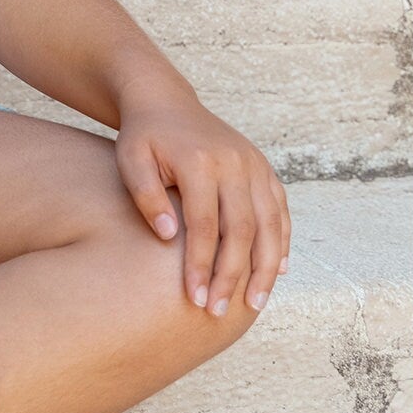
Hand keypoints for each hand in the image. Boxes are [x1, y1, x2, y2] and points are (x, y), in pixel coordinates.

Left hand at [116, 96, 289, 316]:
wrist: (166, 101)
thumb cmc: (143, 137)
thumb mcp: (130, 160)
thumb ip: (146, 196)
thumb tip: (167, 236)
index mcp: (200, 161)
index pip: (204, 226)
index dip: (201, 265)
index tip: (193, 299)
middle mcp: (234, 162)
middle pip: (242, 230)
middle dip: (232, 276)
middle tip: (218, 311)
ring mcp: (254, 164)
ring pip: (270, 224)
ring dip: (265, 268)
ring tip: (254, 304)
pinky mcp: (264, 168)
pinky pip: (280, 210)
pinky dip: (282, 241)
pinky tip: (277, 271)